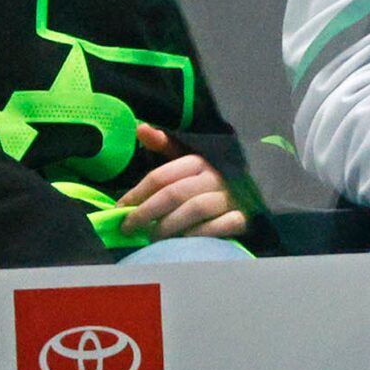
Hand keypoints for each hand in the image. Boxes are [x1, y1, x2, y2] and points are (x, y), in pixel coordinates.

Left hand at [117, 125, 246, 241]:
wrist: (249, 195)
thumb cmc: (208, 178)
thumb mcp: (187, 157)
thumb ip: (164, 145)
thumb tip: (140, 128)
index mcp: (199, 161)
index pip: (161, 177)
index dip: (136, 193)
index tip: (119, 209)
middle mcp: (215, 176)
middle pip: (174, 193)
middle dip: (146, 212)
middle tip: (129, 228)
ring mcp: (231, 197)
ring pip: (195, 209)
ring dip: (169, 226)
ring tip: (152, 237)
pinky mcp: (244, 216)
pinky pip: (222, 226)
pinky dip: (201, 234)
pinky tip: (183, 241)